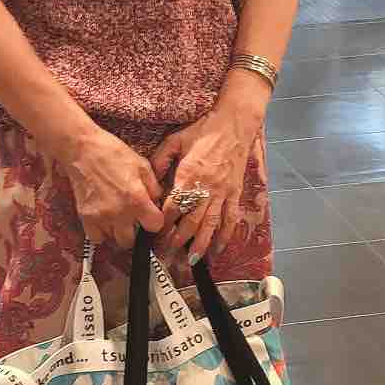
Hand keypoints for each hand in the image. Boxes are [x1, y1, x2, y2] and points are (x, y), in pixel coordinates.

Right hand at [63, 129, 165, 248]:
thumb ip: (153, 187)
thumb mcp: (141, 165)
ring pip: (113, 240)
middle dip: (134, 232)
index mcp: (137, 199)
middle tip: (132, 219)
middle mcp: (120, 213)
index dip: (154, 221)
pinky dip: (100, 232)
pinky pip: (96, 237)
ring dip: (117, 232)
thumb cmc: (112, 153)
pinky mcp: (85, 217)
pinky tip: (103, 220)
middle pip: (131, 241)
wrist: (82, 149)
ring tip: (116, 218)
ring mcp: (101, 217)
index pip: (155, 226)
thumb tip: (157, 202)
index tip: (150, 215)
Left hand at [153, 83, 266, 263]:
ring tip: (192, 261)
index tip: (153, 236)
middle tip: (167, 255)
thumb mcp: (175, 140)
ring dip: (201, 244)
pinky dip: (225, 236)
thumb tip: (149, 180)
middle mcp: (206, 188)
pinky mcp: (235, 193)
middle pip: (191, 221)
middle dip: (178, 240)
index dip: (163, 224)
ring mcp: (223, 192)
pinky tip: (218, 249)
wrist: (234, 124)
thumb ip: (160, 160)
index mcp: (188, 175)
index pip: (173, 207)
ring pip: (211, 225)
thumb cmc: (203, 130)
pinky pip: (231, 219)